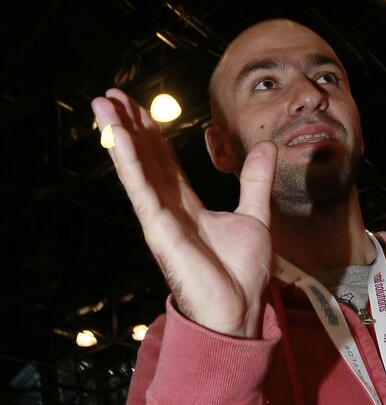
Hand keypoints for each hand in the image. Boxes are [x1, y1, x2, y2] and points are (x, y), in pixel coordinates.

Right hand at [91, 89, 277, 337]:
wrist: (239, 309)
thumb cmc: (242, 275)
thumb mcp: (255, 217)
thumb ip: (255, 182)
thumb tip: (264, 147)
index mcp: (187, 207)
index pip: (164, 162)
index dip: (151, 134)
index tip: (138, 107)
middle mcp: (168, 210)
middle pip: (144, 159)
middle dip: (128, 126)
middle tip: (111, 95)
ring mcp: (161, 220)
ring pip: (136, 170)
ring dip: (118, 136)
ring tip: (102, 105)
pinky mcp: (159, 231)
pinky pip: (142, 192)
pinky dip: (130, 164)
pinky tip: (119, 138)